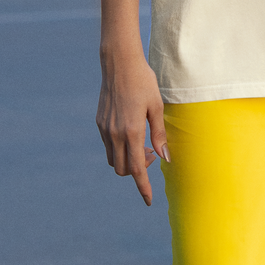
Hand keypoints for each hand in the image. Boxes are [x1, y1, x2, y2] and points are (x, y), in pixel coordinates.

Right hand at [96, 47, 168, 205]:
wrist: (119, 64)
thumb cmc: (143, 82)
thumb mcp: (157, 107)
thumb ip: (159, 134)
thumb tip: (165, 158)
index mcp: (132, 132)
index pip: (137, 169)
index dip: (143, 187)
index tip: (149, 200)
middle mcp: (114, 134)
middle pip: (123, 170)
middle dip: (137, 171)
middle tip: (153, 154)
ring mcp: (104, 129)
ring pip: (113, 160)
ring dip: (127, 160)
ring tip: (144, 144)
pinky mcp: (99, 123)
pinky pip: (107, 145)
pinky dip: (119, 148)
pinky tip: (131, 133)